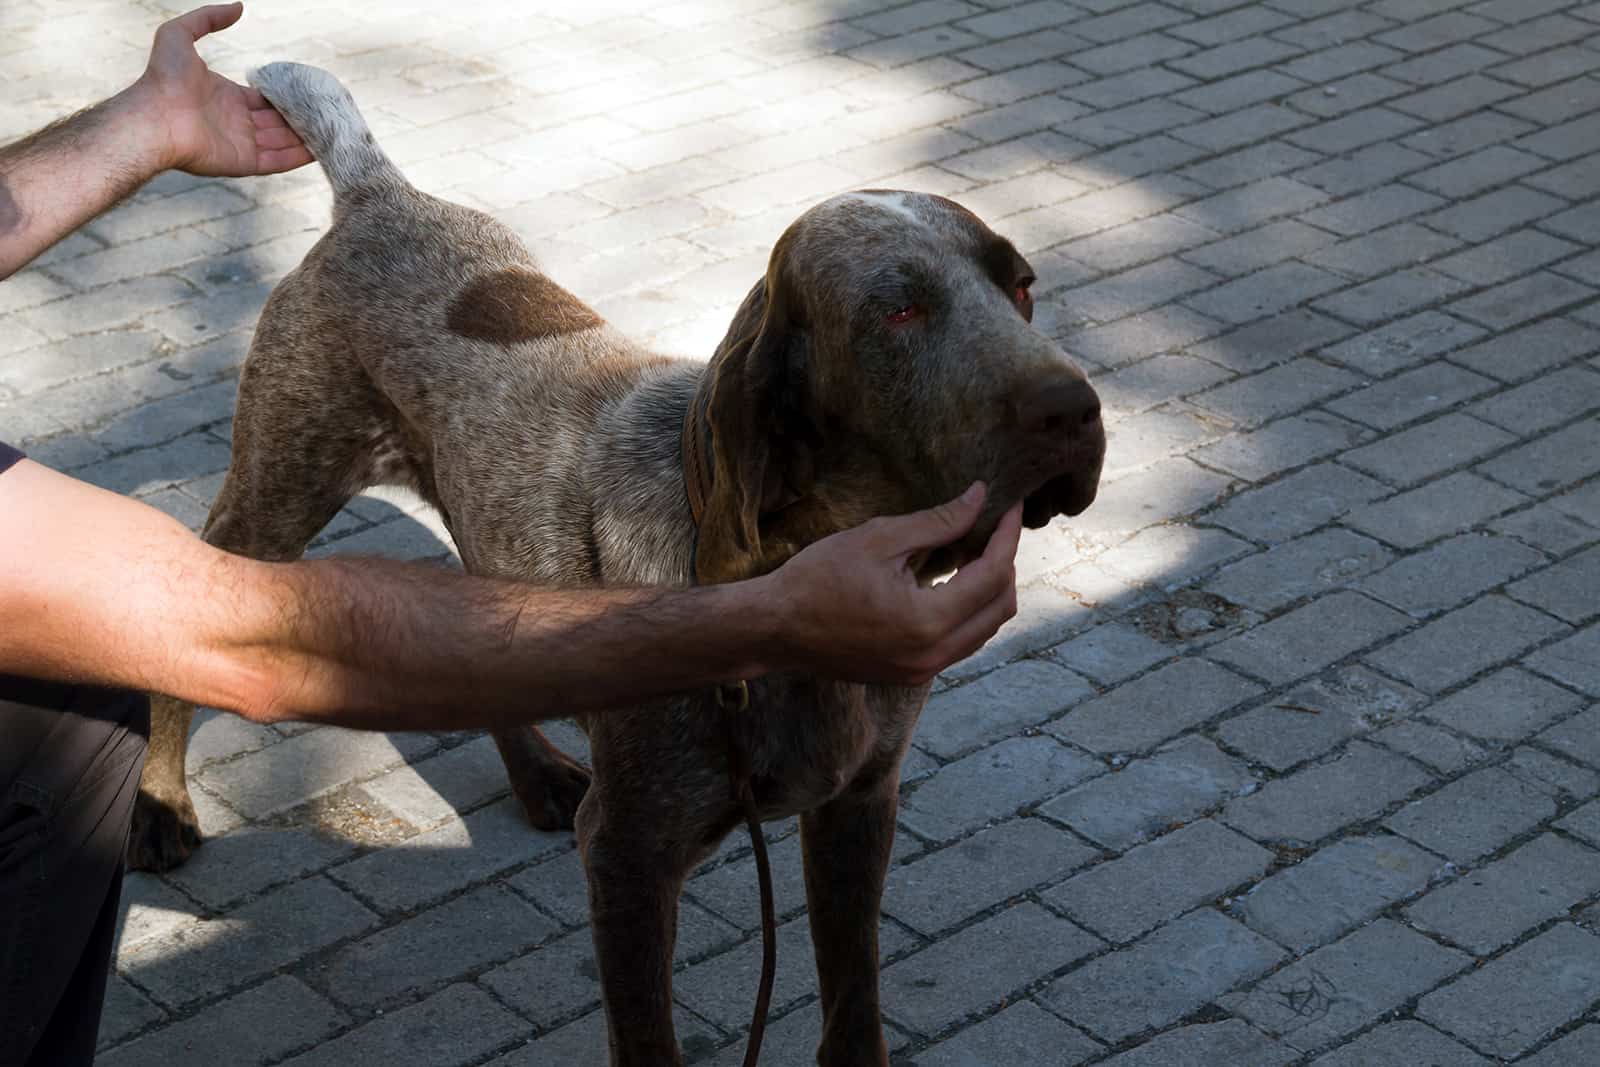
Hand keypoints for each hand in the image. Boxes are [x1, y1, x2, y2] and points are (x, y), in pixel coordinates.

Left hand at [129, 2, 310, 176]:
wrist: (154, 117)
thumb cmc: (163, 77)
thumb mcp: (178, 34)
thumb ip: (207, 18)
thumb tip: (238, 6)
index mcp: (226, 97)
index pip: (264, 100)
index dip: (285, 97)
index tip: (307, 93)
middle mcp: (236, 122)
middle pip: (277, 121)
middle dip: (301, 118)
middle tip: (327, 111)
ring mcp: (241, 144)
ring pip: (282, 141)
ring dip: (306, 137)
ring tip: (333, 130)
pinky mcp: (245, 163)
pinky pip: (278, 161)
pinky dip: (299, 157)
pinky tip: (321, 150)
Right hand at [765, 484, 1021, 684]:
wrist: (774, 629)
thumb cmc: (817, 578)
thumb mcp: (878, 539)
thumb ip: (937, 522)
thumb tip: (978, 498)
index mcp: (928, 621)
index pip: (992, 575)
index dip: (1006, 535)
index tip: (1010, 505)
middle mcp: (933, 655)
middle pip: (1000, 608)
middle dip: (1005, 564)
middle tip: (993, 527)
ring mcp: (923, 671)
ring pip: (984, 629)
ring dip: (989, 590)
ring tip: (975, 549)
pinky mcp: (911, 674)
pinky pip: (960, 642)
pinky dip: (968, 611)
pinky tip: (953, 580)